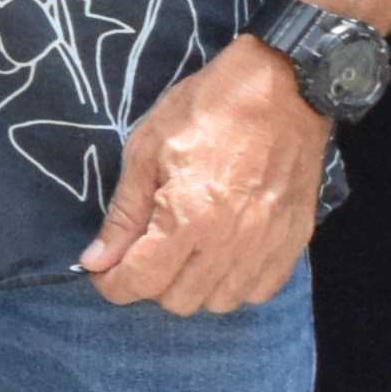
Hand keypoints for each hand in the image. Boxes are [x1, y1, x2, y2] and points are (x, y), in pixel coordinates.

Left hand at [83, 38, 327, 316]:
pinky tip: (221, 256)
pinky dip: (234, 284)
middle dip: (149, 283)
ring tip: (183, 253)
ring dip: (192, 287)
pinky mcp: (294, 241)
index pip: (140, 281)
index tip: (103, 270)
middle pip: (178, 300)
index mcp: (189, 217)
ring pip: (219, 302)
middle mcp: (231, 242)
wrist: (285, 88)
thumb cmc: (208, 109)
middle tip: (144, 251)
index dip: (112, 284)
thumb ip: (124, 214)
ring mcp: (267, 246)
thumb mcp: (146, 150)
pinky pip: (259, 291)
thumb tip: (96, 261)